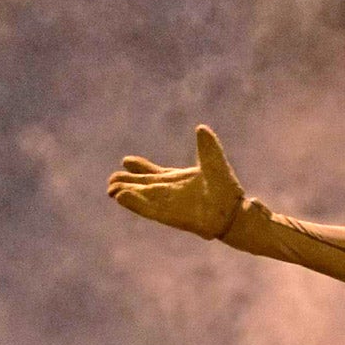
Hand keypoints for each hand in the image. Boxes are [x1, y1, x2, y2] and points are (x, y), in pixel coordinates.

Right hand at [106, 125, 251, 238]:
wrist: (234, 211)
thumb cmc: (226, 189)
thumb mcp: (213, 161)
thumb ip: (207, 146)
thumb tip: (201, 128)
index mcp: (177, 179)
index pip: (153, 172)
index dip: (140, 167)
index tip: (125, 161)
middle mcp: (169, 192)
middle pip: (142, 187)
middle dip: (126, 184)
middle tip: (110, 182)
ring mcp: (168, 205)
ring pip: (141, 198)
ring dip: (126, 194)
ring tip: (111, 191)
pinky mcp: (170, 216)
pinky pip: (148, 209)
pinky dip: (135, 203)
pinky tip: (121, 197)